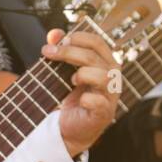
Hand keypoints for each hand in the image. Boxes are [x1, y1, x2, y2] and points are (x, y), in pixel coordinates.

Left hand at [42, 30, 121, 155]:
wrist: (71, 128)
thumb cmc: (72, 97)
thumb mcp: (64, 71)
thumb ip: (61, 50)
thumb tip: (54, 34)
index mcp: (105, 63)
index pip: (97, 42)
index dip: (78, 37)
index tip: (58, 41)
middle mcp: (112, 78)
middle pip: (94, 57)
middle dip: (68, 52)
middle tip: (49, 53)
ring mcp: (110, 96)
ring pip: (102, 76)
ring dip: (82, 74)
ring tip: (71, 80)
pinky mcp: (104, 114)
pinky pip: (99, 102)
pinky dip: (87, 99)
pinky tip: (80, 100)